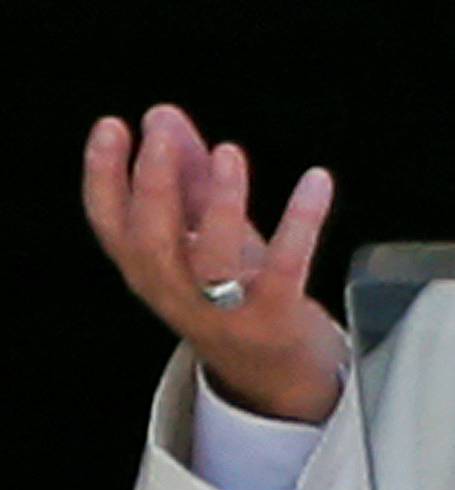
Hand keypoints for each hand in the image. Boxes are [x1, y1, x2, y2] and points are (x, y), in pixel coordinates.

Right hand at [82, 104, 348, 423]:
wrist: (277, 374)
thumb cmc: (235, 293)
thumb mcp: (203, 234)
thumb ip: (186, 177)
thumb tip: (164, 115)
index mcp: (148, 272)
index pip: (109, 224)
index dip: (102, 176)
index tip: (112, 126)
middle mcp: (177, 295)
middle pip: (151, 244)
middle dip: (153, 185)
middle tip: (162, 134)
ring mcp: (225, 314)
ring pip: (212, 263)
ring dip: (220, 204)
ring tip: (229, 154)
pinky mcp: (276, 319)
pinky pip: (286, 270)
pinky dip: (301, 223)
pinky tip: (316, 181)